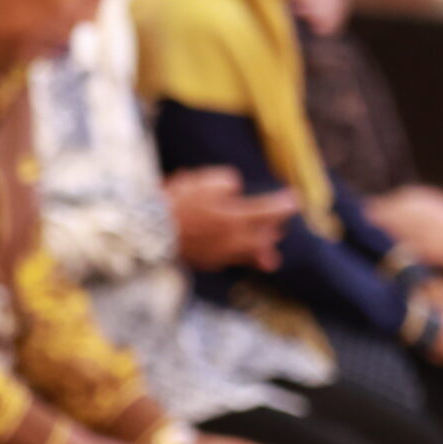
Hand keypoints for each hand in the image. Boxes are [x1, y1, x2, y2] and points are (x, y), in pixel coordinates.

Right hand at [165, 167, 297, 270]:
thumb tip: (235, 188)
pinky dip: (238, 258)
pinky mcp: (206, 262)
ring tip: (271, 257)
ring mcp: (220, 254)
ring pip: (249, 254)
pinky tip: (239, 258)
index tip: (294, 198)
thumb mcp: (203, 181)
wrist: (147, 234)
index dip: (285, 204)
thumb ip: (226, 182)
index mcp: (236, 218)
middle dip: (274, 230)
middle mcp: (234, 240)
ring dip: (261, 251)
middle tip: (281, 227)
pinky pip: (229, 260)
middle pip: (264, 237)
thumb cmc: (176, 204)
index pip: (270, 211)